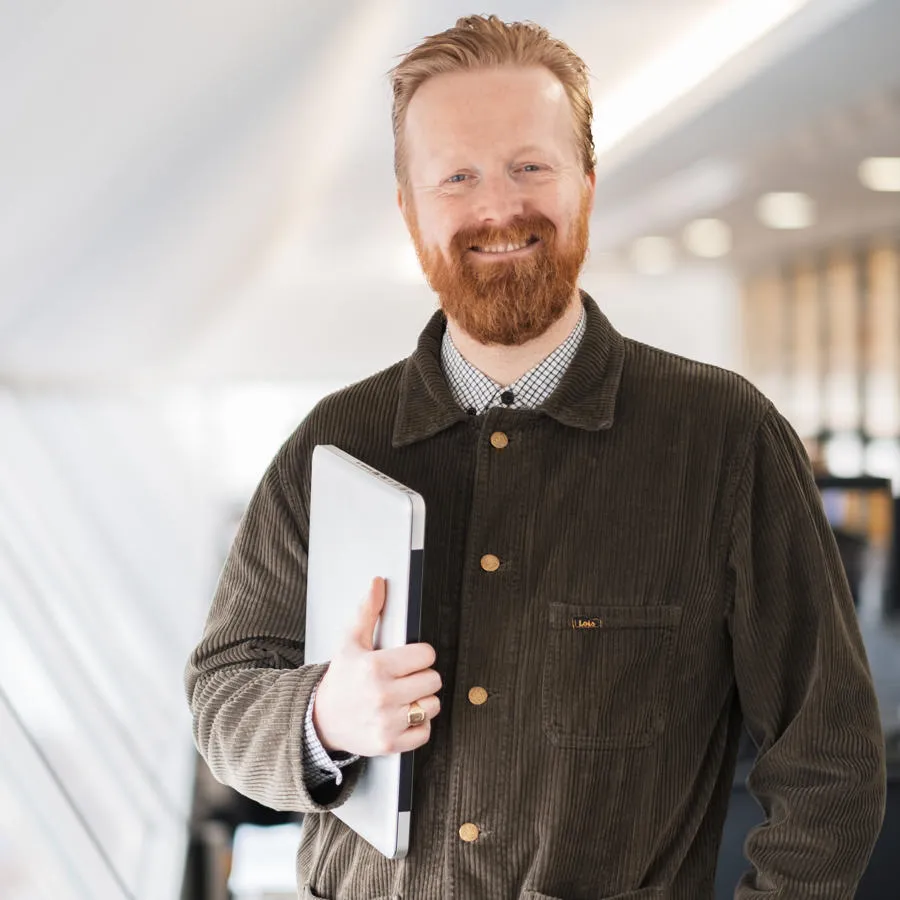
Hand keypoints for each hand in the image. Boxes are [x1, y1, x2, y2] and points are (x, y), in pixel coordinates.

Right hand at [312, 576, 440, 756]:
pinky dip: (418, 726)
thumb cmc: (340, 680)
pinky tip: (402, 716)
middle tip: (404, 679)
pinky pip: (425, 732)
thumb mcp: (350, 642)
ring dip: (422, 701)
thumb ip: (367, 611)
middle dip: (422, 677)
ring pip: (432, 705)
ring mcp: (387, 721)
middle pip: (434, 680)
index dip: (420, 655)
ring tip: (403, 697)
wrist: (321, 720)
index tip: (408, 659)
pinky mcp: (390, 743)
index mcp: (376, 667)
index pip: (426, 654)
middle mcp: (383, 695)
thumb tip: (377, 584)